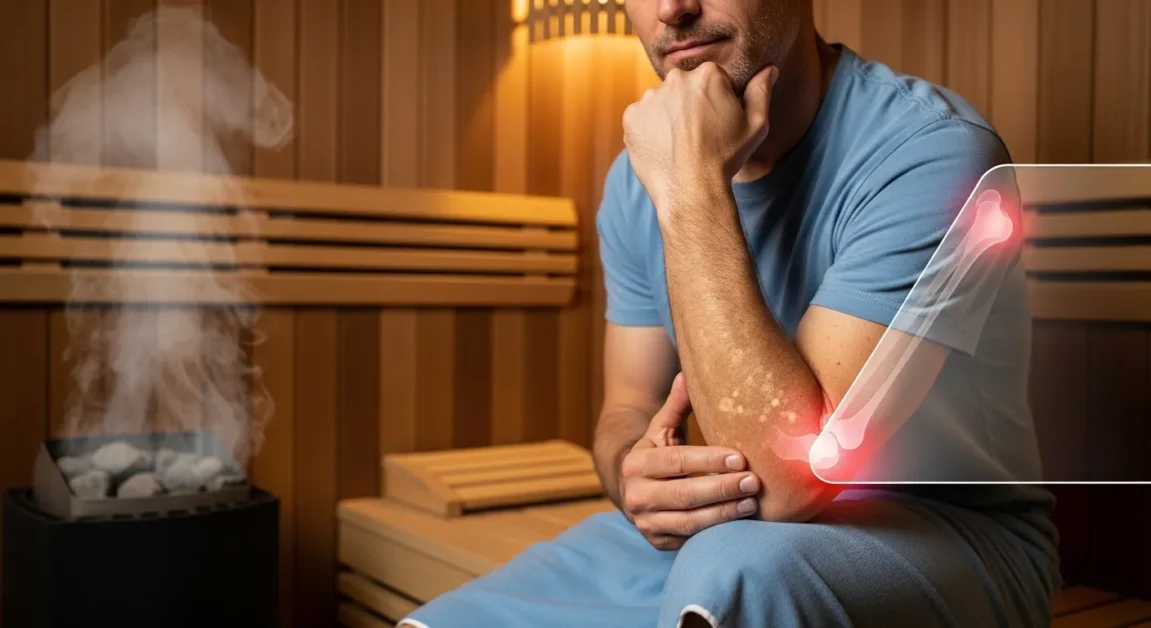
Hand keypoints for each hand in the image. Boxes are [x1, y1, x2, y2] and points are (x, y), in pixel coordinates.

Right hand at [619, 373, 761, 550]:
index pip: (677, 462)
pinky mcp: (658, 542)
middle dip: (722, 489)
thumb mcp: (661, 429)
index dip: (709, 461)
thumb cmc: (656, 453)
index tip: (740, 458)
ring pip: (689, 522)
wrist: (629, 489)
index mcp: (636, 463)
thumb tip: (687, 373)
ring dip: (724, 514)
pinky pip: (691, 539)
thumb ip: (676, 405)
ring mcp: (646, 523)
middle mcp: (636, 495)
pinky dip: (716, 531)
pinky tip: (740, 520)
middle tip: (754, 482)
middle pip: (684, 495)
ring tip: (752, 502)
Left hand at [622, 62, 777, 211]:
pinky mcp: (631, 117)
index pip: (711, 80)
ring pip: (661, 102)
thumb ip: (761, 91)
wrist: (691, 190)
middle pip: (684, 87)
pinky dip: (649, 130)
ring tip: (679, 144)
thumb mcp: (755, 125)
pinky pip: (641, 118)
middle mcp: (675, 78)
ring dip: (668, 117)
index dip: (716, 102)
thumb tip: (769, 69)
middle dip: (690, 105)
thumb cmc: (726, 158)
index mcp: (708, 74)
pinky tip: (663, 148)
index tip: (716, 124)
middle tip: (698, 136)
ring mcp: (650, 97)